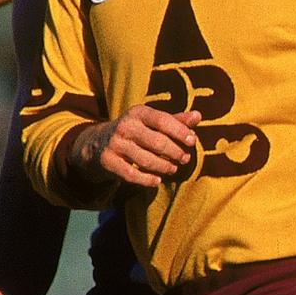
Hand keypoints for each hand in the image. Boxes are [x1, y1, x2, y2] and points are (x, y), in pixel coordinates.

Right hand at [69, 106, 201, 187]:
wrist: (97, 143)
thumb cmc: (134, 131)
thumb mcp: (151, 122)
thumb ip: (175, 120)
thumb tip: (198, 116)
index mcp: (138, 112)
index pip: (163, 120)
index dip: (180, 131)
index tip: (193, 141)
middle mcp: (125, 126)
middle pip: (157, 142)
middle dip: (174, 152)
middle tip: (185, 159)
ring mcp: (115, 144)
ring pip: (145, 159)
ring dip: (163, 167)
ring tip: (173, 169)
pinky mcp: (108, 161)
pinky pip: (131, 174)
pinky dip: (146, 180)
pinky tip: (157, 181)